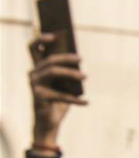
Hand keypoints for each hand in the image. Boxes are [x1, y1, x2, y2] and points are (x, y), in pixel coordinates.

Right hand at [28, 33, 86, 148]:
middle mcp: (33, 74)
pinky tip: (86, 102)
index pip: (33, 48)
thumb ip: (67, 72)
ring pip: (53, 71)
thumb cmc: (58, 102)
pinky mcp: (39, 97)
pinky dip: (75, 100)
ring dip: (70, 73)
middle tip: (80, 58)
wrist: (49, 124)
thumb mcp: (64, 85)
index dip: (41, 38)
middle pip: (49, 59)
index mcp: (37, 68)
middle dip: (65, 57)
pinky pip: (60, 95)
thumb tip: (78, 58)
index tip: (55, 34)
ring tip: (85, 76)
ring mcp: (35, 85)